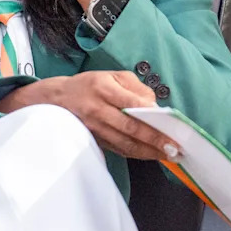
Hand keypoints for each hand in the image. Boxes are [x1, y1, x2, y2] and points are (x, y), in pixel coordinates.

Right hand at [0, 71, 179, 161]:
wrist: (57, 99)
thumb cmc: (89, 85)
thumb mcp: (112, 75)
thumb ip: (135, 87)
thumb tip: (154, 104)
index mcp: (103, 88)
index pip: (131, 104)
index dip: (152, 117)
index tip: (170, 125)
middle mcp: (98, 110)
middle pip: (130, 128)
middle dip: (154, 140)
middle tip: (174, 147)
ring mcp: (95, 128)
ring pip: (124, 143)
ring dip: (148, 152)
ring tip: (167, 155)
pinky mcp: (94, 140)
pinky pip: (118, 149)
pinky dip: (136, 154)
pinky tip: (149, 155)